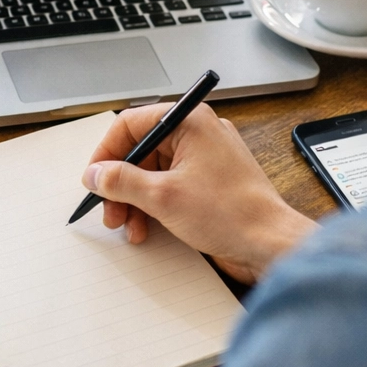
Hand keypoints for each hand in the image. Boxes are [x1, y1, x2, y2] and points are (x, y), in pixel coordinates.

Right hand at [82, 104, 317, 282]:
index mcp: (190, 122)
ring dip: (135, 199)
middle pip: (141, 151)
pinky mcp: (209, 183)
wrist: (271, 245)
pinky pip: (170, 186)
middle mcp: (198, 134)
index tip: (94, 178)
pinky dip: (154, 205)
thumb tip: (95, 174)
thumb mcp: (162, 196)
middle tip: (110, 210)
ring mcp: (205, 159)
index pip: (132, 123)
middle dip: (121, 184)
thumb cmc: (233, 213)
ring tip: (128, 226)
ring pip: (153, 172)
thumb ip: (121, 181)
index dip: (107, 152)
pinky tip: (146, 228)